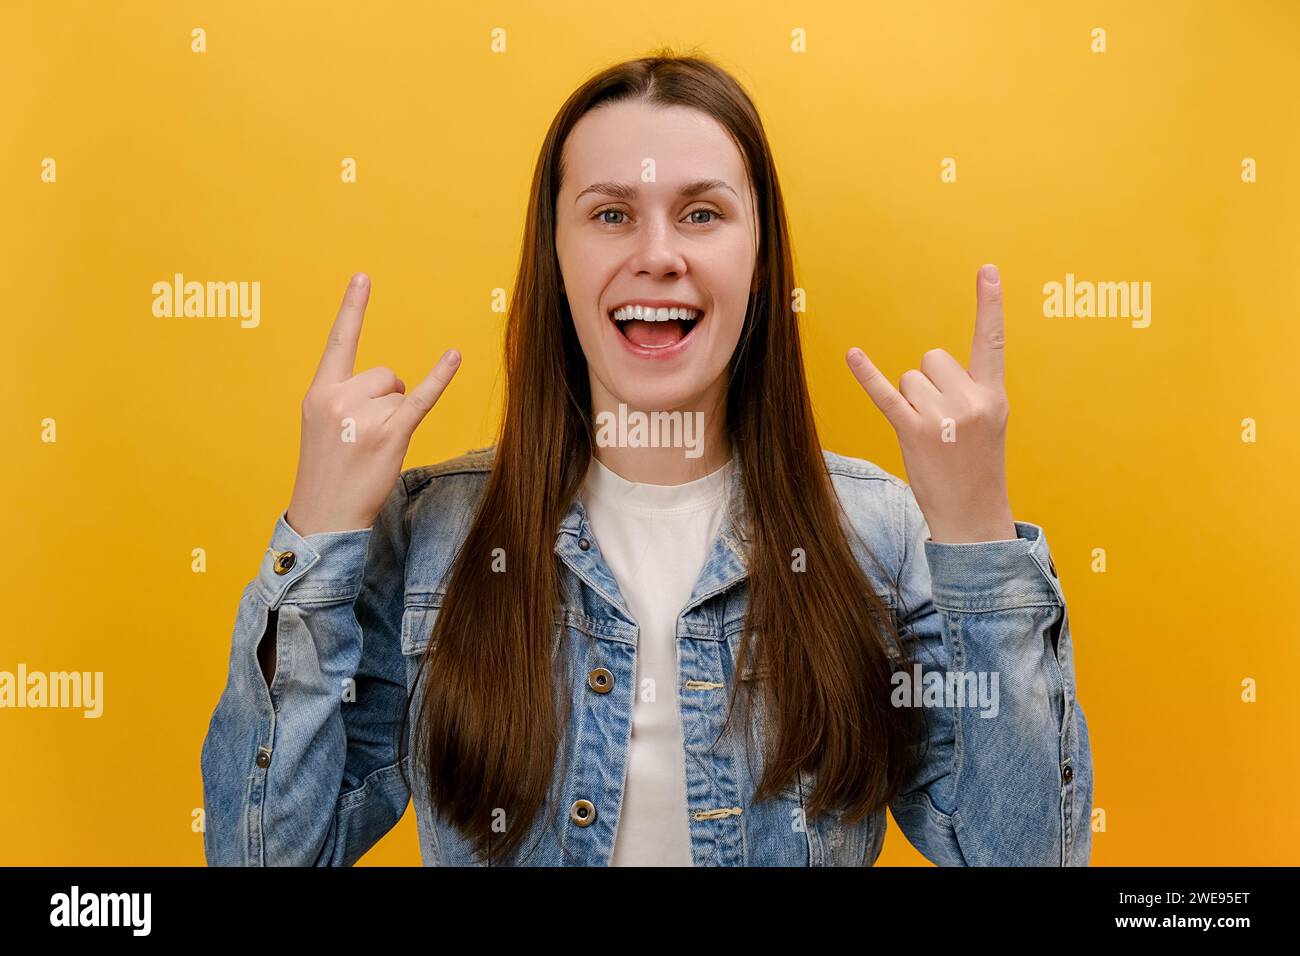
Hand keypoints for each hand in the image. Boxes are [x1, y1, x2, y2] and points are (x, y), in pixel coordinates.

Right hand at [285, 273, 460, 535]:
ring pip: (400, 394)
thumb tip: (390, 383)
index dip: (353, 308)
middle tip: (366, 436)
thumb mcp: (322, 425)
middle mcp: (339, 399)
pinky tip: (454, 357)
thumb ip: (345, 396)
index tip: (364, 277)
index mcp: (319, 392)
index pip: (339, 342)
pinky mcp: (391, 435)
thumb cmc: (328, 470)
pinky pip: (421, 398)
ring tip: (373, 448)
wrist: (324, 515)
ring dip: (396, 419)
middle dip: (385, 399)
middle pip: (385, 374)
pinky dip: (439, 377)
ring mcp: (365, 417)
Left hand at [846, 264, 1015, 543]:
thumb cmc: (977, 467)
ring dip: (910, 401)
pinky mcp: (913, 432)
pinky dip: (866, 375)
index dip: (989, 304)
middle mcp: (971, 401)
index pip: (992, 340)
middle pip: (931, 359)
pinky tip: (853, 355)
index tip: (986, 269)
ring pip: (908, 378)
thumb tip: (930, 368)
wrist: (973, 515)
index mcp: (994, 395)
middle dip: (928, 384)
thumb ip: (969, 390)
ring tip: (930, 435)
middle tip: (942, 422)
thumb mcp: (988, 424)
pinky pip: (885, 394)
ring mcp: (942, 417)